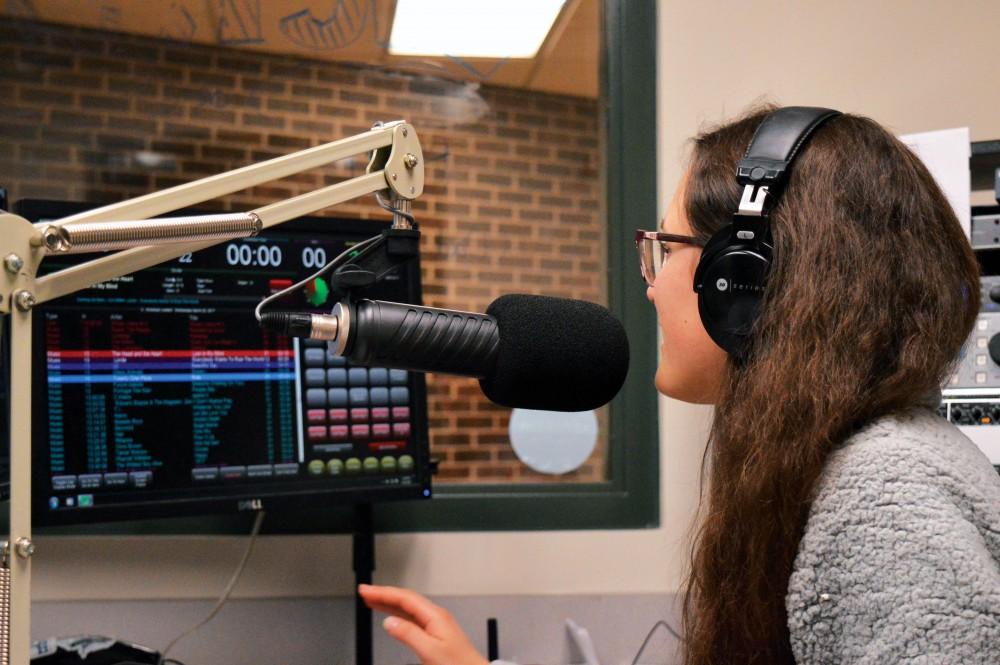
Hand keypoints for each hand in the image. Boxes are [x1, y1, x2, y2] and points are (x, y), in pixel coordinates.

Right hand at [358, 584, 489, 664]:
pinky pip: (412, 618)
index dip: (383, 592)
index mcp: (435, 615)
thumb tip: (389, 622)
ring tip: (372, 601)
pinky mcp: (435, 633)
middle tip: (365, 592)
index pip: (404, 598)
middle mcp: (436, 616)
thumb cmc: (459, 664)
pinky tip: (391, 617)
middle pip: (405, 600)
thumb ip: (409, 634)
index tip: (367, 590)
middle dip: (384, 594)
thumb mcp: (430, 651)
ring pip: (408, 608)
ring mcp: (436, 624)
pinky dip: (398, 614)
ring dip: (389, 603)